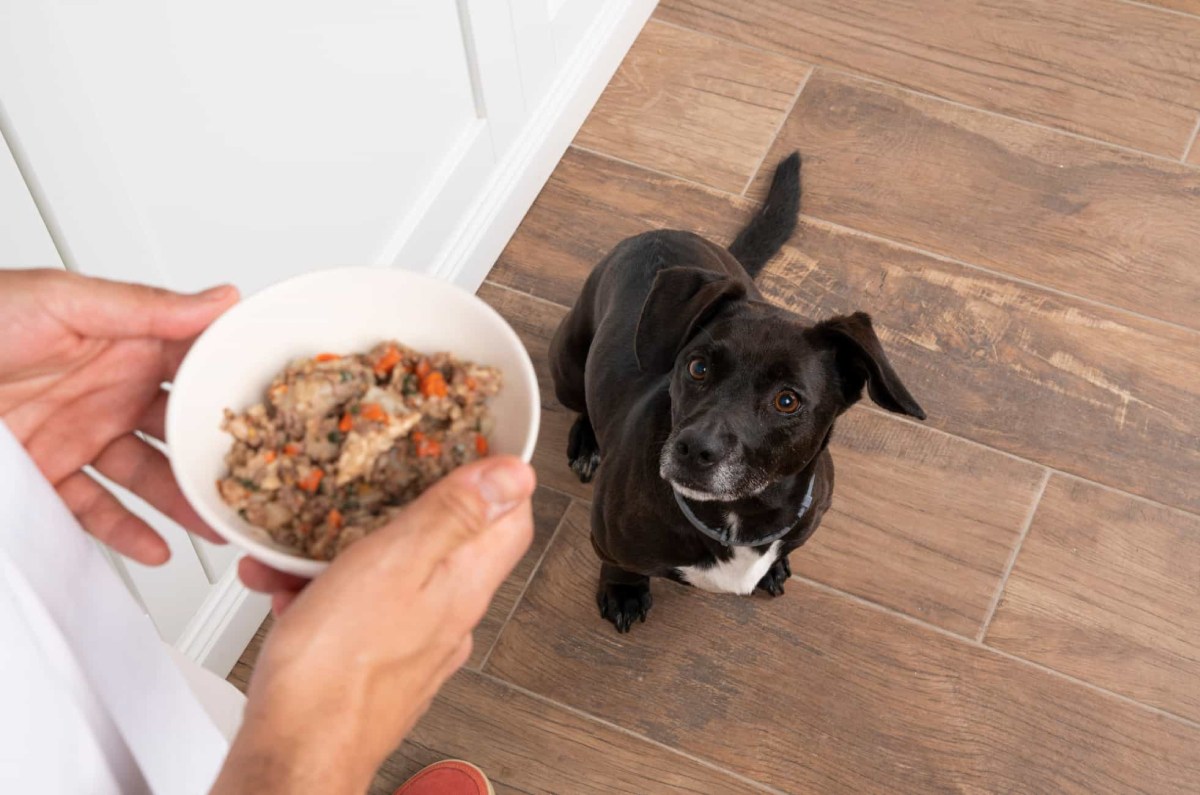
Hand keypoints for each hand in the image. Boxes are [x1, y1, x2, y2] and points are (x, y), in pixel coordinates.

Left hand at [0, 269, 238, 562]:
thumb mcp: (64, 300)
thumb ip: (145, 307)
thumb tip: (219, 299)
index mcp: (127, 343)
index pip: (198, 368)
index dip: (235, 390)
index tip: (274, 414)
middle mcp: (113, 390)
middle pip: (182, 432)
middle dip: (218, 459)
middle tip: (252, 483)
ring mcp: (83, 434)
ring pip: (149, 475)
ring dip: (183, 501)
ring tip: (213, 524)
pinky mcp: (49, 473)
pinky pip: (96, 509)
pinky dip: (127, 532)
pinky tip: (155, 545)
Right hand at [215, 456, 535, 793]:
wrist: (293, 758)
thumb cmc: (336, 673)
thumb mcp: (396, 565)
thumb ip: (453, 516)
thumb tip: (515, 474)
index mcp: (463, 585)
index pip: (511, 517)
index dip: (496, 476)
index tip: (469, 446)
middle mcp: (449, 616)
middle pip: (448, 540)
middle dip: (400, 508)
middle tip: (366, 490)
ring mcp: (412, 643)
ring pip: (391, 574)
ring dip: (345, 552)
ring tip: (301, 553)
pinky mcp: (372, 666)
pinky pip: (355, 610)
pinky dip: (320, 593)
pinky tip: (286, 592)